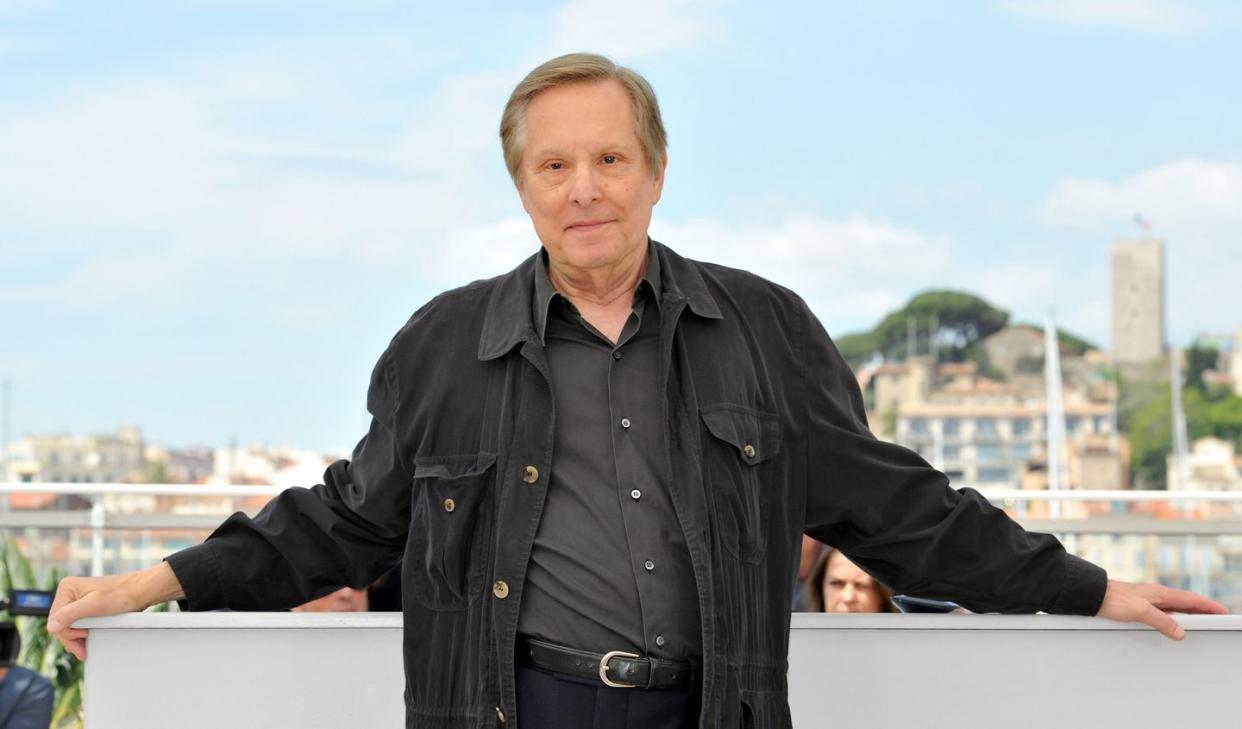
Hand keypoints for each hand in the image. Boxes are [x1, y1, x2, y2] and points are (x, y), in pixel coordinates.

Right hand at [47, 562, 184, 660]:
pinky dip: (82, 633)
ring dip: (76, 638)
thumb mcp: (95, 605)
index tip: (84, 636)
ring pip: (69, 625)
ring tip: (85, 649)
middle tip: (82, 650)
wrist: (142, 590)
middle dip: (71, 638)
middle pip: (61, 623)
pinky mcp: (87, 606)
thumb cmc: (123, 594)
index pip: (55, 619)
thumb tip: (51, 627)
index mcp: (67, 588)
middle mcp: (70, 592)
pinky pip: (78, 623)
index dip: (68, 632)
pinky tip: (87, 641)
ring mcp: (78, 599)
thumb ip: (71, 615)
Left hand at [1096, 579, 1226, 639]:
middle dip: (1202, 609)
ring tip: (1201, 620)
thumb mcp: (1141, 612)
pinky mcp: (1140, 605)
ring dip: (1189, 613)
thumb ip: (1162, 621)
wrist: (1093, 595)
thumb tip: (1180, 632)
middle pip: (1186, 602)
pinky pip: (1164, 611)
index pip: (1191, 599)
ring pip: (1175, 606)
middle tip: (1216, 616)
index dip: (1208, 605)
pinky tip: (1173, 623)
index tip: (1222, 611)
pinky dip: (1174, 616)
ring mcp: (1149, 599)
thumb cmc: (1114, 599)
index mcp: (1161, 593)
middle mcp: (1156, 595)